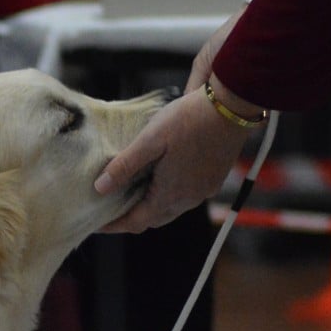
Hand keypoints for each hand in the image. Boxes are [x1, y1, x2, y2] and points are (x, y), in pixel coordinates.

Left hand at [93, 10, 254, 232]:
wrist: (234, 105)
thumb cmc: (191, 119)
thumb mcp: (150, 140)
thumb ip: (124, 166)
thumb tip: (100, 188)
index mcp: (170, 194)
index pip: (135, 222)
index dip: (114, 226)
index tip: (97, 224)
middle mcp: (188, 199)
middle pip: (152, 219)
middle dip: (130, 218)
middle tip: (109, 210)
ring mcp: (203, 190)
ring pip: (170, 209)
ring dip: (149, 207)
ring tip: (129, 195)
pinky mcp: (213, 179)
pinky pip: (185, 197)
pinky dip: (167, 196)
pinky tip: (158, 180)